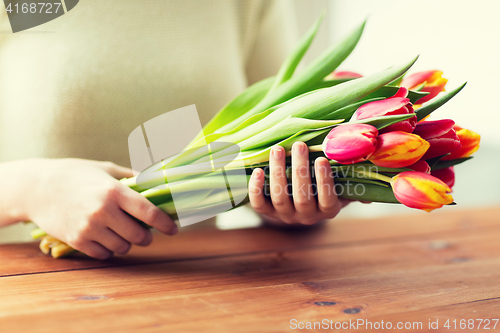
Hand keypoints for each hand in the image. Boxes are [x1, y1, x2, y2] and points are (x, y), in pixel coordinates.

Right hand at [24, 159, 176, 258]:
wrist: (37, 187)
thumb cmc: (76, 174)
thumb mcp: (106, 169)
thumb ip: (132, 177)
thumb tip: (158, 182)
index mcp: (114, 190)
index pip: (149, 212)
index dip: (165, 223)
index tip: (173, 229)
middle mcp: (104, 211)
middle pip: (140, 235)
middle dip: (147, 236)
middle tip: (145, 233)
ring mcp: (90, 228)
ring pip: (123, 247)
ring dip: (128, 243)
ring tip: (123, 234)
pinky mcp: (77, 240)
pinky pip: (104, 254)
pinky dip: (109, 249)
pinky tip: (106, 238)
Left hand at [249, 142, 349, 225]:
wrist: (296, 201)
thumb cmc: (324, 185)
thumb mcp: (343, 185)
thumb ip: (357, 178)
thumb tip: (380, 170)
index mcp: (328, 210)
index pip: (327, 200)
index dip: (324, 182)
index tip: (322, 159)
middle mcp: (306, 216)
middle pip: (302, 197)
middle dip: (299, 171)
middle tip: (299, 146)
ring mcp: (285, 216)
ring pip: (280, 197)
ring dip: (278, 173)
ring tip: (278, 149)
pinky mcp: (267, 212)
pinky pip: (259, 204)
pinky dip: (256, 188)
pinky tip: (257, 169)